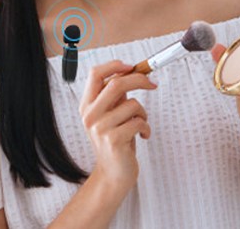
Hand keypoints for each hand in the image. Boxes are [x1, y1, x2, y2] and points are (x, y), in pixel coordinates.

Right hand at [78, 60, 157, 189]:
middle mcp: (90, 115)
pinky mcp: (113, 140)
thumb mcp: (110, 115)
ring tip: (141, 124)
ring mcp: (100, 127)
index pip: (95, 74)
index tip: (132, 66)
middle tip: (152, 84)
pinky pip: (139, 122)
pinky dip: (146, 127)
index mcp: (86, 105)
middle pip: (116, 83)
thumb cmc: (116, 142)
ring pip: (132, 104)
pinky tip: (142, 135)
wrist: (113, 174)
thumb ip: (114, 96)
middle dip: (139, 80)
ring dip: (144, 113)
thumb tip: (130, 72)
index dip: (114, 65)